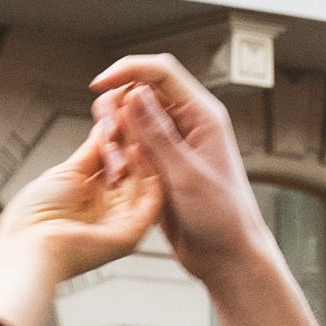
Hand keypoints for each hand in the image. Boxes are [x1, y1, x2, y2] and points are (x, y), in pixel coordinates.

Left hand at [0, 121, 163, 325]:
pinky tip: (144, 147)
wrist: (28, 245)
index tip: (130, 109)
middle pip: (135, 168)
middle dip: (138, 138)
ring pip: (147, 181)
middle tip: (143, 110)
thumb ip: (93, 151)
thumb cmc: (34, 216)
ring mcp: (123, 222)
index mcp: (93, 196)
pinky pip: (151, 200)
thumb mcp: (67, 171)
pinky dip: (152, 173)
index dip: (124, 135)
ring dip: (148, 151)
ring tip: (146, 122)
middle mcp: (110, 210)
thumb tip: (107, 126)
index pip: (118, 160)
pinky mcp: (132, 234)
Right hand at [91, 56, 325, 325]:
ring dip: (115, 138)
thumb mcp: (186, 174)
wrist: (226, 256)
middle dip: (116, 110)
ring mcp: (171, 145)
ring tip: (117, 169)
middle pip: (138, 92)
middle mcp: (186, 124)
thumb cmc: (221, 218)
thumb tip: (135, 93)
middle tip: (109, 140)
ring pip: (129, 121)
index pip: (161, 72)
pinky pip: (129, 147)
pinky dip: (118, 157)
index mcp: (202, 115)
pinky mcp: (159, 165)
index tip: (99, 84)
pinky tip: (119, 179)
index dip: (128, 70)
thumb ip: (158, 134)